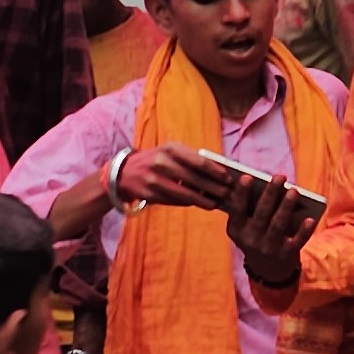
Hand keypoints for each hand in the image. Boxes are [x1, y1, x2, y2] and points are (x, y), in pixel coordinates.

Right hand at [118, 143, 235, 208]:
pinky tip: (198, 204)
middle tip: (228, 195)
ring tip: (215, 204)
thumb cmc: (156, 160)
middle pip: (195, 179)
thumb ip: (192, 159)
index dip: (216, 171)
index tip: (229, 178)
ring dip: (203, 200)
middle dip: (214, 188)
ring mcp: (154, 179)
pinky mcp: (148, 194)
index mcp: (171, 149)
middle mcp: (162, 162)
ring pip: (185, 193)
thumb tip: (219, 171)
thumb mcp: (171, 152)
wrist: (124, 172)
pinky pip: (174, 201)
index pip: (199, 161)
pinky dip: (188, 203)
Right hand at [222, 172, 320, 283]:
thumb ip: (252, 210)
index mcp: (237, 230)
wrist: (268, 270)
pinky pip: (297, 241)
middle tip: (279, 177)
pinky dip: (304, 231)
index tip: (247, 176)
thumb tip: (267, 185)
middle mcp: (250, 240)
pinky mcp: (286, 255)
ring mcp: (268, 249)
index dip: (241, 193)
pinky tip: (310, 219)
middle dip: (270, 194)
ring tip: (294, 191)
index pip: (237, 209)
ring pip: (278, 225)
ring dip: (286, 207)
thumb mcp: (247, 227)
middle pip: (261, 214)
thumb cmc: (257, 237)